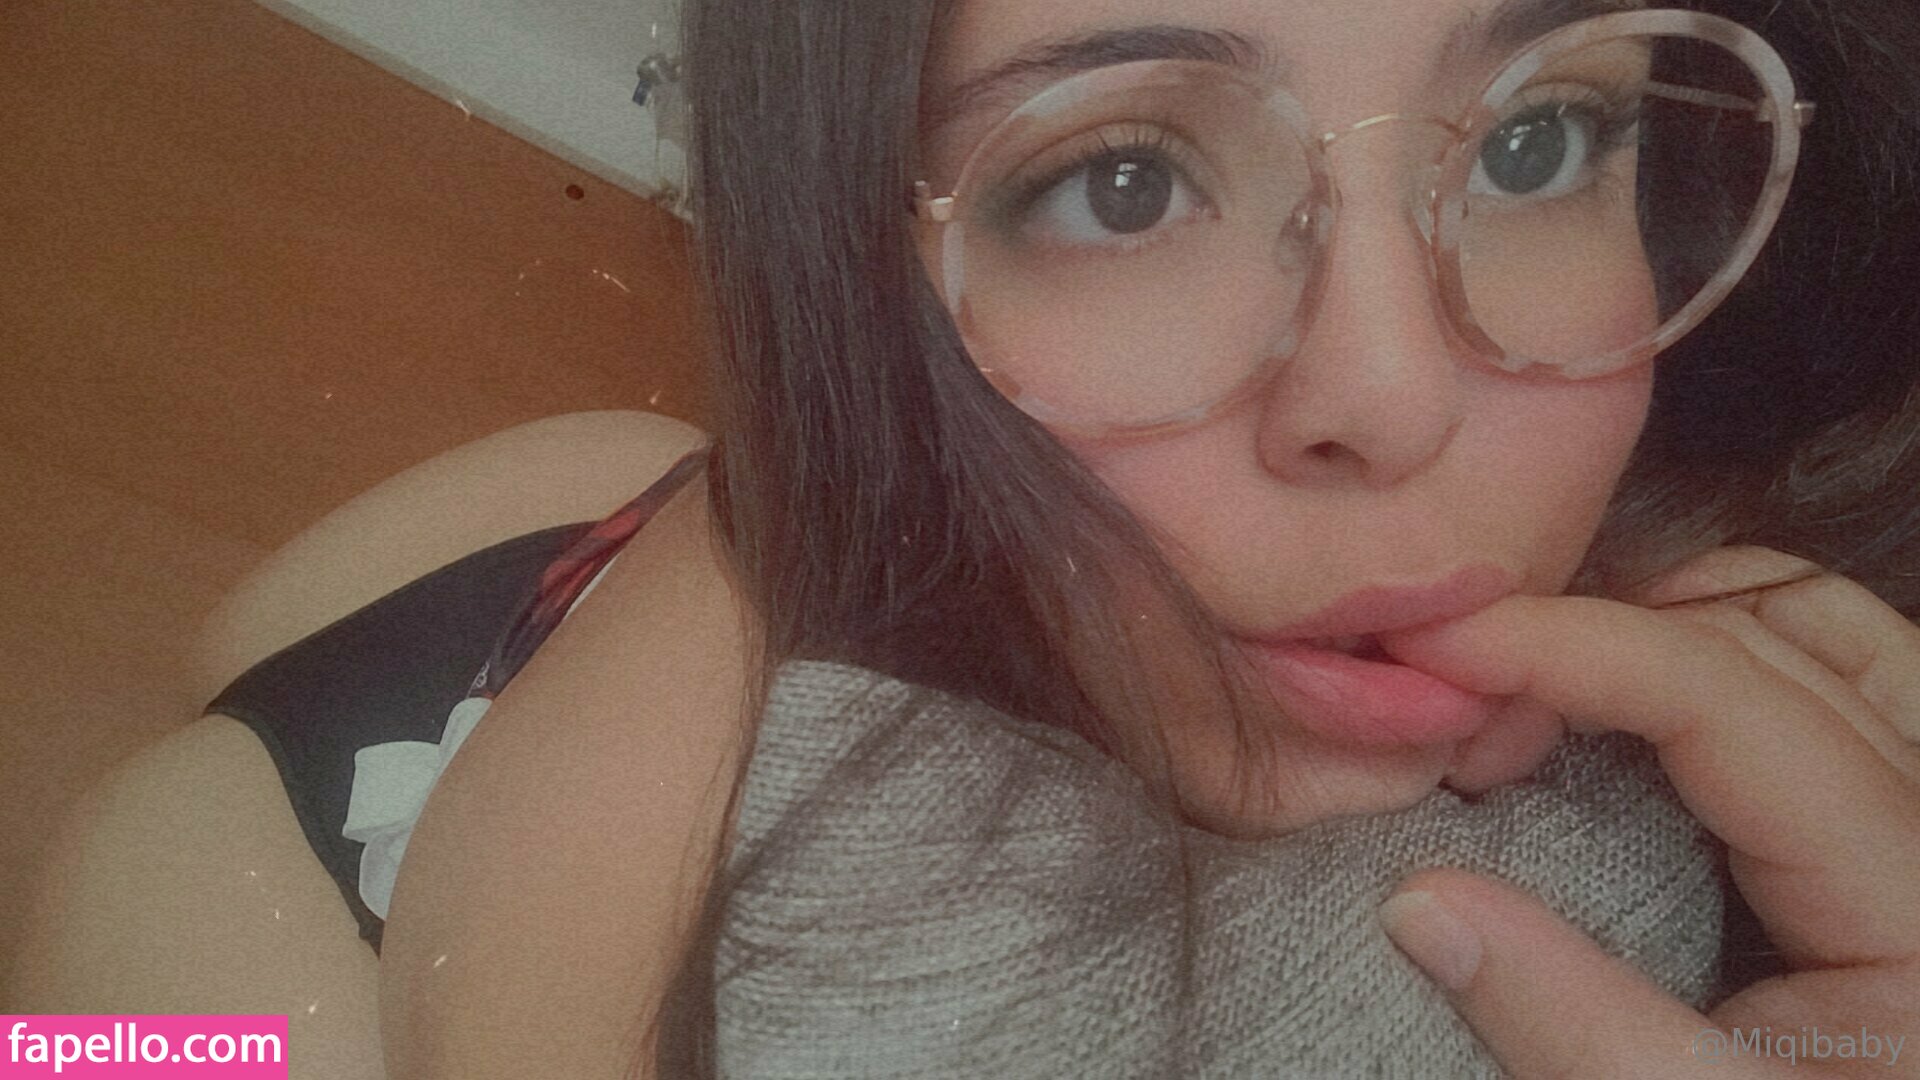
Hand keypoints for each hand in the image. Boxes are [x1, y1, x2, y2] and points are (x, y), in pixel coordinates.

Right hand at [1375, 547, 1919, 1077]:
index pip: (1728, 697)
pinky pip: (1815, 670)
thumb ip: (1569, 1021)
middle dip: (1589, 635)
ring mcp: (1915, 809)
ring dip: (1654, 618)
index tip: (1431, 648)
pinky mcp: (1883, 823)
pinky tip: (1605, 701)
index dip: (1570, 647)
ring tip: (1525, 685)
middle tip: (1451, 704)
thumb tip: (1418, 901)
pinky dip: (1702, 651)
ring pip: (1802, 625)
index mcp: (1911, 891)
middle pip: (1760, 632)